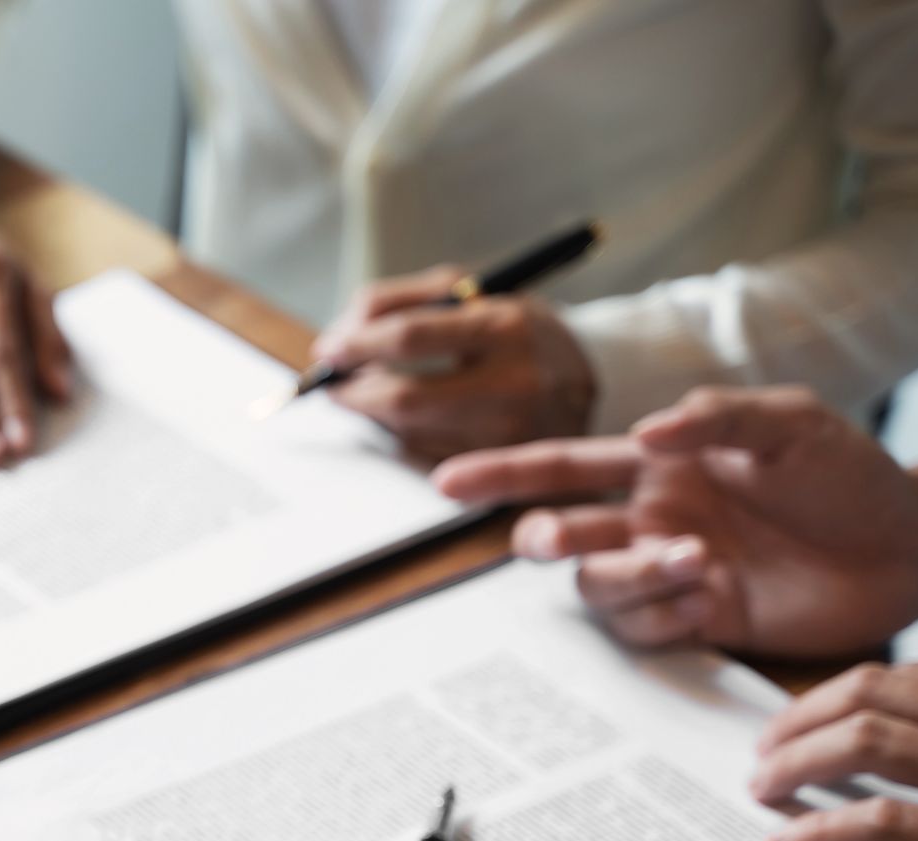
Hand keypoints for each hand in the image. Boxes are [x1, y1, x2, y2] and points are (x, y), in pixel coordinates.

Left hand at [311, 265, 596, 460]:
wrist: (590, 377)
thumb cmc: (515, 331)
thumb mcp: (473, 292)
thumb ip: (401, 301)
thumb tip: (339, 336)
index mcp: (506, 328)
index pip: (411, 337)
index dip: (356, 345)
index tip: (327, 349)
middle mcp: (513, 385)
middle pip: (404, 399)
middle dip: (353, 392)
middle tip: (331, 383)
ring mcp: (510, 435)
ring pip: (409, 434)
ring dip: (371, 415)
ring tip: (364, 393)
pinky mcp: (503, 471)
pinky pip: (427, 457)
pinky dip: (400, 436)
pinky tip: (400, 418)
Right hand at [435, 386, 917, 656]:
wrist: (911, 547)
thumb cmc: (853, 476)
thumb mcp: (793, 422)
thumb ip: (717, 416)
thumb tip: (646, 432)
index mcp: (660, 466)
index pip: (563, 467)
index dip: (502, 473)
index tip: (447, 483)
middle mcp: (651, 521)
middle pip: (562, 538)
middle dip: (548, 538)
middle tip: (558, 539)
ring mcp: (672, 575)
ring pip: (598, 590)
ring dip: (631, 577)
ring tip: (697, 561)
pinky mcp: (699, 622)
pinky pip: (644, 630)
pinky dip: (661, 614)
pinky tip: (708, 593)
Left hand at [754, 662, 917, 840]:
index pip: (905, 676)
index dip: (834, 695)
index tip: (796, 719)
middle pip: (870, 696)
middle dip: (799, 720)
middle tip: (763, 752)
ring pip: (865, 743)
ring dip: (795, 764)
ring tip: (762, 789)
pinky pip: (884, 823)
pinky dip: (822, 828)